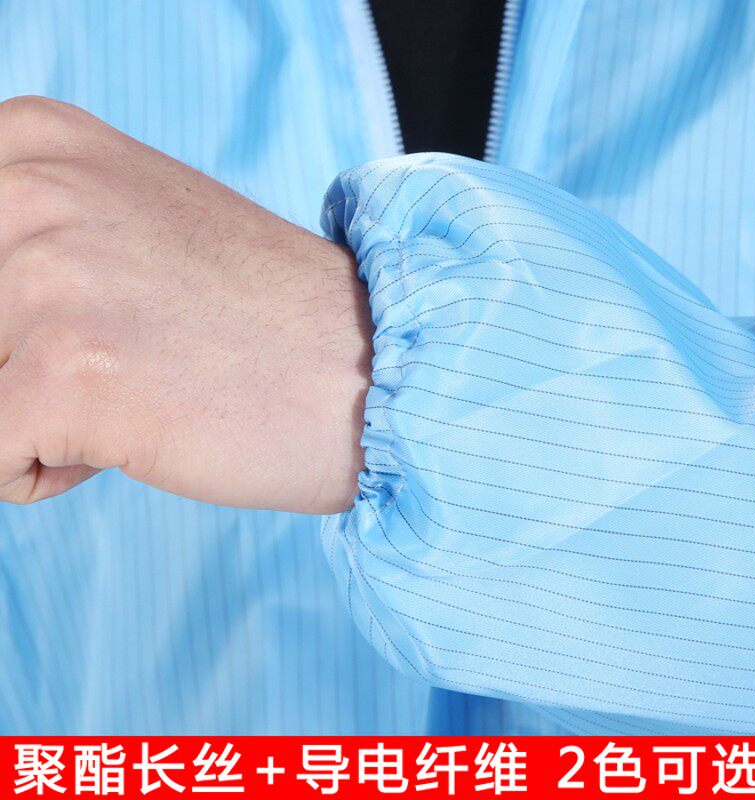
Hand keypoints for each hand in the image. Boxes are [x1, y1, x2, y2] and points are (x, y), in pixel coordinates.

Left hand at [0, 96, 371, 511]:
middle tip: (132, 352)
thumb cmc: (262, 316)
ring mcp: (46, 279)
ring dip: (34, 413)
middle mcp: (29, 188)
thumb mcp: (128, 225)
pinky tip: (144, 432)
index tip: (100, 313)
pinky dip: (48, 469)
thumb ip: (34, 236)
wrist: (371, 369)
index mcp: (36, 142)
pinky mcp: (64, 374)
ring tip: (143, 388)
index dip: (14, 314)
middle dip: (19, 366)